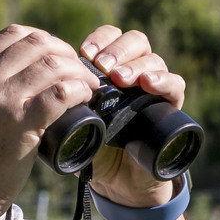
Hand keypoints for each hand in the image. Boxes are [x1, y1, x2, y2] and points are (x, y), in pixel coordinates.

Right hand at [0, 25, 101, 219]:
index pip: (15, 34)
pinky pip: (60, 93)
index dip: (45, 41)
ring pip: (53, 65)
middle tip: (79, 72)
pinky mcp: (20, 124)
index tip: (58, 57)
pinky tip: (86, 97)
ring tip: (89, 86)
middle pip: (38, 44)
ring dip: (78, 72)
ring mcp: (2, 100)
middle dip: (66, 53)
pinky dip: (79, 90)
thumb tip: (21, 78)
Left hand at [79, 27, 187, 209]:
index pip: (110, 38)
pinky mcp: (171, 106)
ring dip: (135, 65)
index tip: (84, 53)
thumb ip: (63, 106)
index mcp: (111, 71)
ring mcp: (154, 88)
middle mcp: (135, 73)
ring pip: (153, 58)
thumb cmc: (94, 149)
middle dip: (117, 50)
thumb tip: (44, 92)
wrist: (118, 181)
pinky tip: (149, 83)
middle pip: (134, 41)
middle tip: (102, 66)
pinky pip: (176, 85)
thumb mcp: (75, 124)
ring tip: (119, 79)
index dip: (100, 40)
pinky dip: (164, 80)